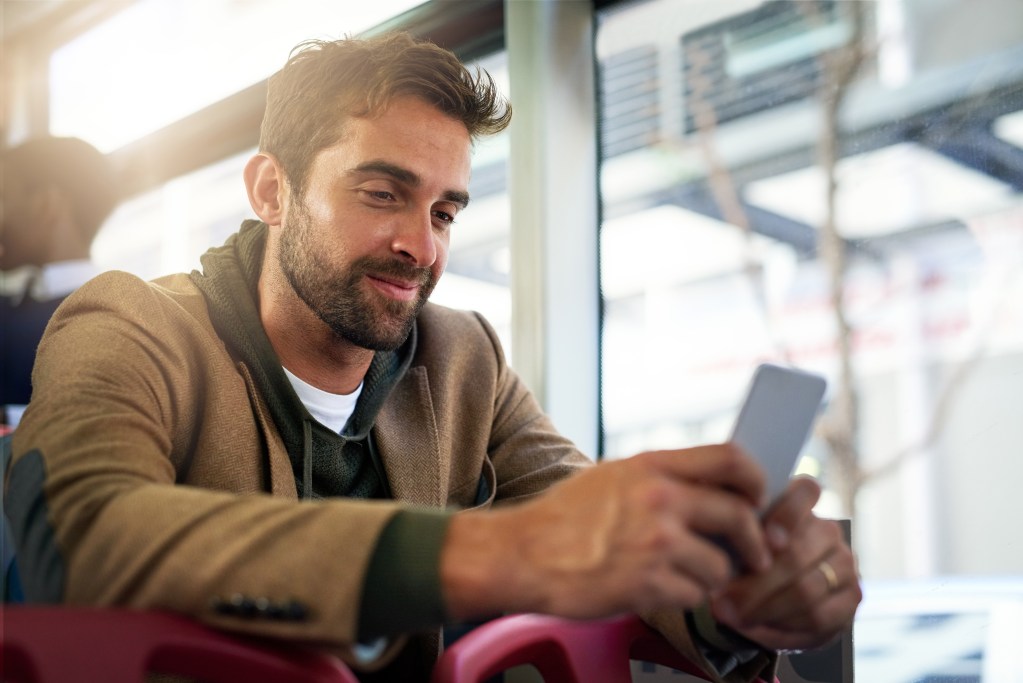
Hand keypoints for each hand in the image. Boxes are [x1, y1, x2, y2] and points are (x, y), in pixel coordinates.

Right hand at [441, 444, 772, 621]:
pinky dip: (683, 598)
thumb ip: (662, 478)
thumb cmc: (564, 517)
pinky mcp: (648, 583)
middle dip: (754, 544)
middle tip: (753, 557)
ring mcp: (656, 542)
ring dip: (710, 577)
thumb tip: (714, 488)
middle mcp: (660, 499)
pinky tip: (658, 588)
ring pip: (721, 566)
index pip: (733, 459)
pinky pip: (695, 595)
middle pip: (741, 516)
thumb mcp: (614, 477)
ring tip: (682, 574)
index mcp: (653, 466)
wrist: (522, 554)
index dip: (758, 481)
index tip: (760, 501)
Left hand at [709, 477, 861, 650]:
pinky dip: (782, 627)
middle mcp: (828, 531)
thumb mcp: (738, 539)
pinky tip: (755, 629)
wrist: (769, 594)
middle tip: (722, 602)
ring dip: (764, 609)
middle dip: (756, 584)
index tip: (765, 540)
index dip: (787, 515)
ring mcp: (845, 565)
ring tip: (732, 617)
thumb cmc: (746, 557)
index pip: (806, 491)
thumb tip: (716, 550)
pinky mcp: (851, 598)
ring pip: (807, 590)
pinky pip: (818, 617)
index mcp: (802, 504)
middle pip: (797, 556)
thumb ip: (735, 535)